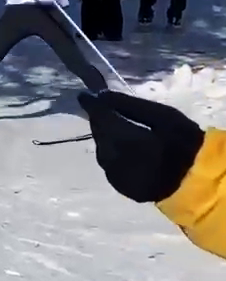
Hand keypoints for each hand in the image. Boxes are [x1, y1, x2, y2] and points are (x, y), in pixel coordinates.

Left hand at [77, 90, 204, 202]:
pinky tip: (124, 149)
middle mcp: (113, 159)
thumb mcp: (164, 117)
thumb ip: (130, 105)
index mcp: (125, 140)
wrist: (196, 183)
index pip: (99, 117)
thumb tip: (101, 95)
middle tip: (106, 110)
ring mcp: (115, 175)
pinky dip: (112, 153)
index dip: (91, 105)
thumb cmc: (185, 145)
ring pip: (102, 148)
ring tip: (117, 128)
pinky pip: (108, 163)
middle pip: (99, 133)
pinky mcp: (119, 186)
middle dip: (101, 120)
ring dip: (106, 137)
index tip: (84, 95)